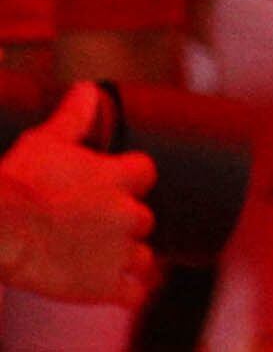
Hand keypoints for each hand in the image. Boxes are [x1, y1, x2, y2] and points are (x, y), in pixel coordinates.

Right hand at [0, 84, 157, 307]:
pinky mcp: (104, 286)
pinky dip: (127, 292)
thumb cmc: (17, 184)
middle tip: (94, 227)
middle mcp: (128, 213)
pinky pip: (134, 293)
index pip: (146, 174)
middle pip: (142, 218)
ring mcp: (119, 252)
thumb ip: (73, 117)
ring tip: (99, 257)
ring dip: (127, 258)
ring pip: (143, 257)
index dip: (130, 181)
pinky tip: (113, 287)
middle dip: (123, 222)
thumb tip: (87, 89)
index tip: (113, 186)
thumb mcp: (44, 142)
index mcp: (121, 177)